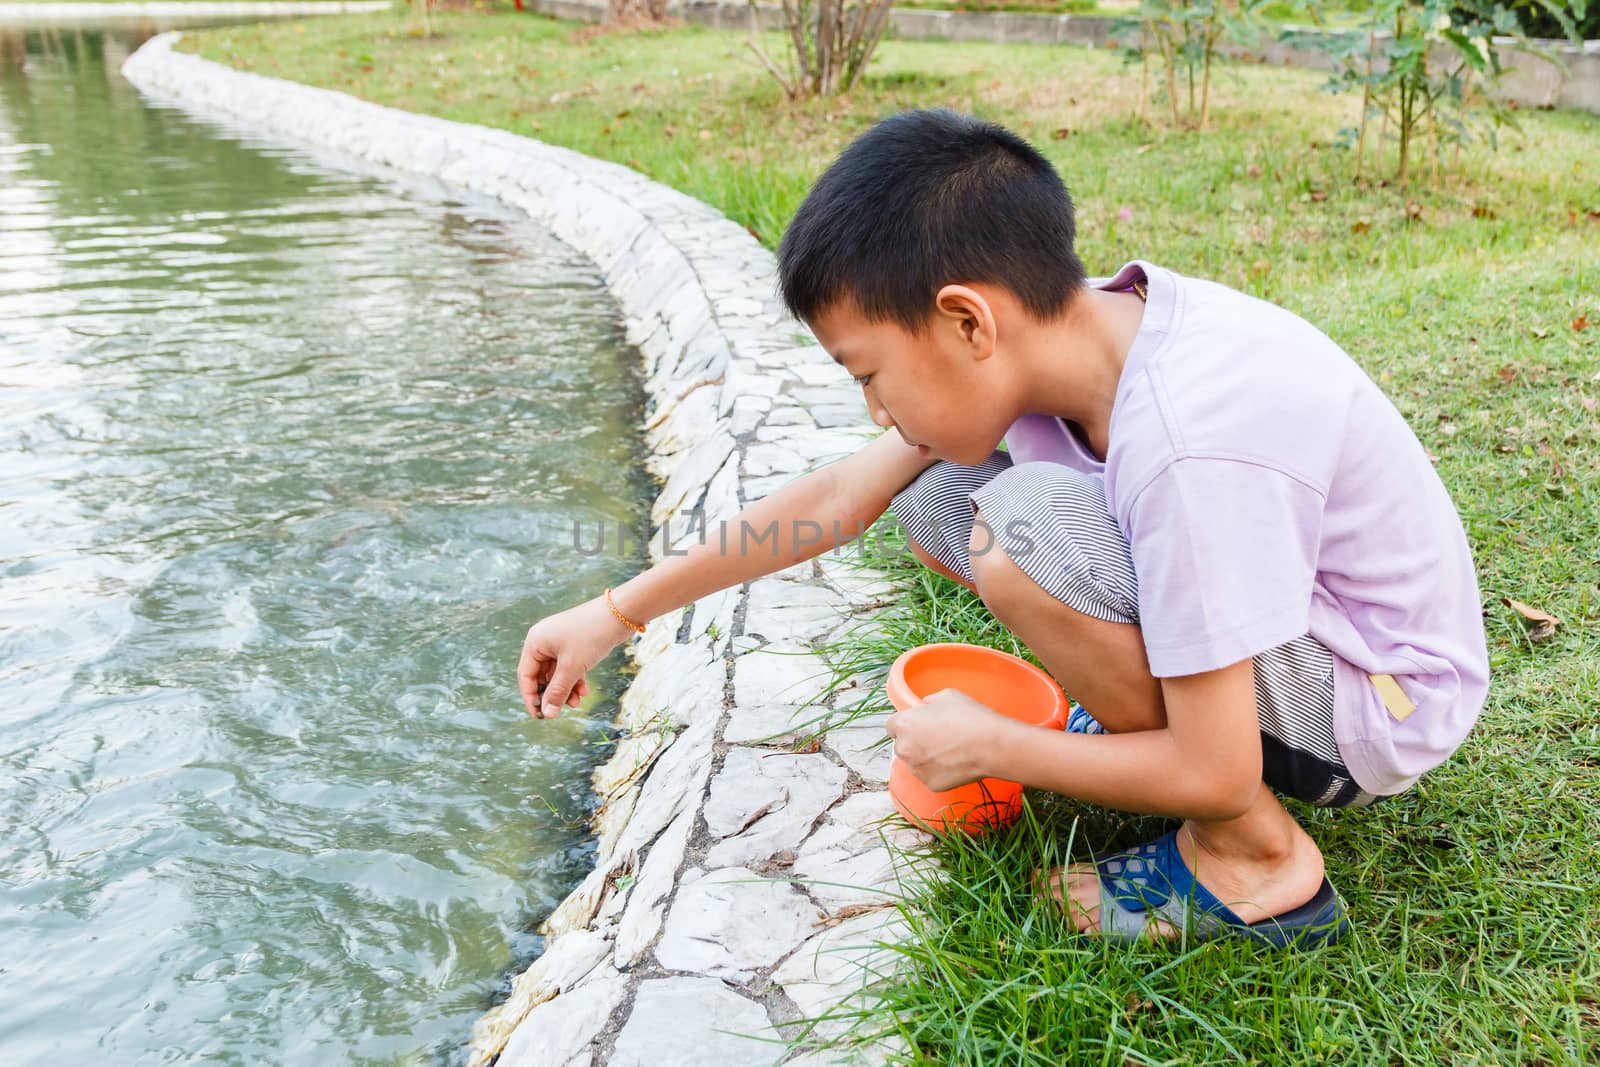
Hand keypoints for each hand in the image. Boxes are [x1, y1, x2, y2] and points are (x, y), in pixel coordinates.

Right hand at [517, 595, 637, 719]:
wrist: (618, 613)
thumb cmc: (590, 636)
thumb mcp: (572, 668)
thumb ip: (558, 691)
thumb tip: (547, 714)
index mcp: (535, 642)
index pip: (525, 675)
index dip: (531, 697)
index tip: (538, 716)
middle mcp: (544, 641)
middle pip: (542, 675)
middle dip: (553, 693)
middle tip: (563, 709)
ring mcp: (560, 642)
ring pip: (557, 673)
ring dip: (566, 689)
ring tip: (578, 702)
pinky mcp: (575, 644)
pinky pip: (569, 666)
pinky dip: (575, 679)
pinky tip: (585, 690)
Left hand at [884, 688, 1012, 791]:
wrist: (990, 745)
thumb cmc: (969, 717)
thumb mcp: (946, 696)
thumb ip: (929, 701)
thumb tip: (926, 707)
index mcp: (903, 724)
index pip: (892, 726)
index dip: (906, 724)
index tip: (918, 724)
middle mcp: (904, 748)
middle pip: (902, 745)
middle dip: (914, 742)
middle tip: (937, 737)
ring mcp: (916, 769)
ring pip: (915, 763)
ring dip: (925, 758)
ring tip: (949, 750)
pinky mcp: (930, 784)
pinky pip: (929, 776)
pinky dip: (938, 771)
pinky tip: (955, 762)